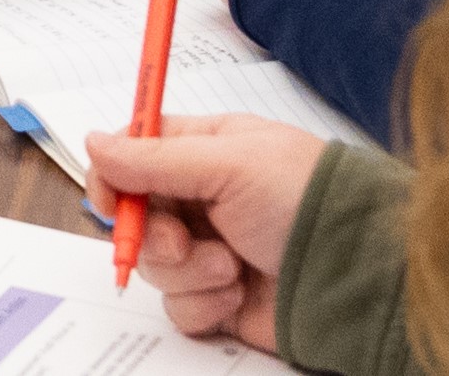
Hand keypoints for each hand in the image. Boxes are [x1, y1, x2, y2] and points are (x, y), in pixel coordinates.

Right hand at [84, 116, 329, 351]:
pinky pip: (177, 306)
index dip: (115, 176)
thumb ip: (154, 158)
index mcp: (209, 152)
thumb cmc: (307, 202)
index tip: (110, 197)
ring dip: (188, 271)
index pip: (137, 154)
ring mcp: (211, 250)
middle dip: (154, 233)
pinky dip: (204, 304)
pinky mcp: (218, 298)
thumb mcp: (229, 164)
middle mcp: (205, 199)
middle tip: (182, 241)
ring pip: (154, 265)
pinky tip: (239, 294)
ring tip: (232, 267)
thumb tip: (93, 142)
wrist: (355, 276)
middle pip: (136, 215)